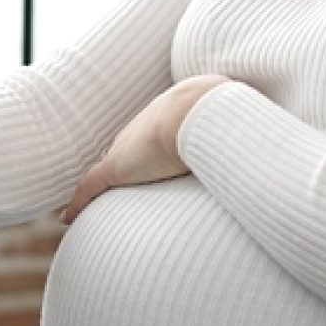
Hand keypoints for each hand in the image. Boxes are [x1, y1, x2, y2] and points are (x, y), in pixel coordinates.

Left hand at [59, 75, 232, 224]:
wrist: (197, 109)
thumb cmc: (218, 116)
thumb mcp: (226, 127)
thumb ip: (234, 141)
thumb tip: (258, 152)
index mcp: (160, 121)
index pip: (141, 142)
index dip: (137, 156)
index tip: (137, 167)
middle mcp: (137, 134)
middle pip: (120, 155)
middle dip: (115, 170)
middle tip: (109, 187)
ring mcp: (125, 151)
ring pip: (102, 173)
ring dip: (95, 189)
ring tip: (86, 203)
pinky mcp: (116, 168)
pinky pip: (89, 188)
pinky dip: (77, 203)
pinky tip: (66, 216)